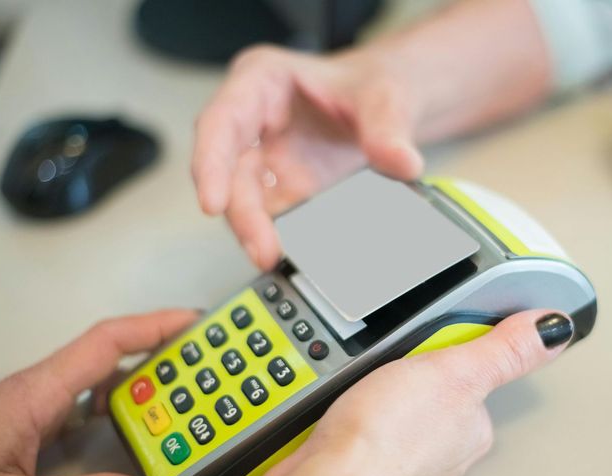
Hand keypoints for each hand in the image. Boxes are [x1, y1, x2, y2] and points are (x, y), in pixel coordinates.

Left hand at [0, 309, 197, 475]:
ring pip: (95, 385)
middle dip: (161, 356)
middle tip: (209, 367)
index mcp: (33, 395)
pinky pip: (80, 410)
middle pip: (108, 359)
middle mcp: (33, 395)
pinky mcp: (21, 434)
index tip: (200, 323)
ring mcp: (26, 413)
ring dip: (141, 387)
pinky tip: (133, 433)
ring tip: (185, 401)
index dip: (156, 326)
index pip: (105, 343)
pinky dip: (116, 412)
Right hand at [192, 46, 424, 269]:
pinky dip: (275, 235)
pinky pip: (269, 215)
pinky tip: (289, 254)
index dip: (210, 163)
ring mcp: (265, 157)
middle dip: (240, 212)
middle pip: (228, 169)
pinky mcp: (281, 187)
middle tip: (261, 249)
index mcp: (262, 82)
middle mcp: (253, 121)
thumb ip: (388, 128)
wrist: (393, 102)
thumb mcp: (385, 96)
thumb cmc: (373, 83)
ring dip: (253, 230)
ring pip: (243, 198)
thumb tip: (401, 162)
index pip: (221, 121)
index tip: (213, 202)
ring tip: (271, 257)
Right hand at [250, 310, 573, 475]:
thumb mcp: (456, 374)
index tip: (429, 338)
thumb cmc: (387, 443)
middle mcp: (444, 453)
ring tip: (358, 387)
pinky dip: (348, 420)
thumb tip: (553, 329)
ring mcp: (400, 464)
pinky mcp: (360, 469)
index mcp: (474, 429)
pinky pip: (360, 431)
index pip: (474, 374)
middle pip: (432, 394)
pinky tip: (335, 415)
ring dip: (375, 398)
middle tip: (386, 362)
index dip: (449, 349)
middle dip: (409, 374)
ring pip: (395, 415)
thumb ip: (504, 352)